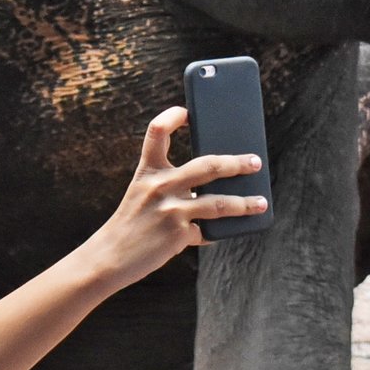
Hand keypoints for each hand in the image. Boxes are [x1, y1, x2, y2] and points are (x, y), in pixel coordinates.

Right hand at [81, 107, 266, 291]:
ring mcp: (170, 211)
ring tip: (261, 202)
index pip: (157, 131)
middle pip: (207, 165)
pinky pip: (208, 231)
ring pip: (218, 202)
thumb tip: (212, 184)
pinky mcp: (177, 235)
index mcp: (148, 170)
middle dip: (236, 164)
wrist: (109, 257)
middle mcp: (159, 186)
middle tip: (255, 162)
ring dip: (244, 203)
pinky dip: (218, 232)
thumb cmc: (131, 223)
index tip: (188, 112)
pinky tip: (229, 231)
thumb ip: (171, 185)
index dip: (172, 116)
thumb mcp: (143, 194)